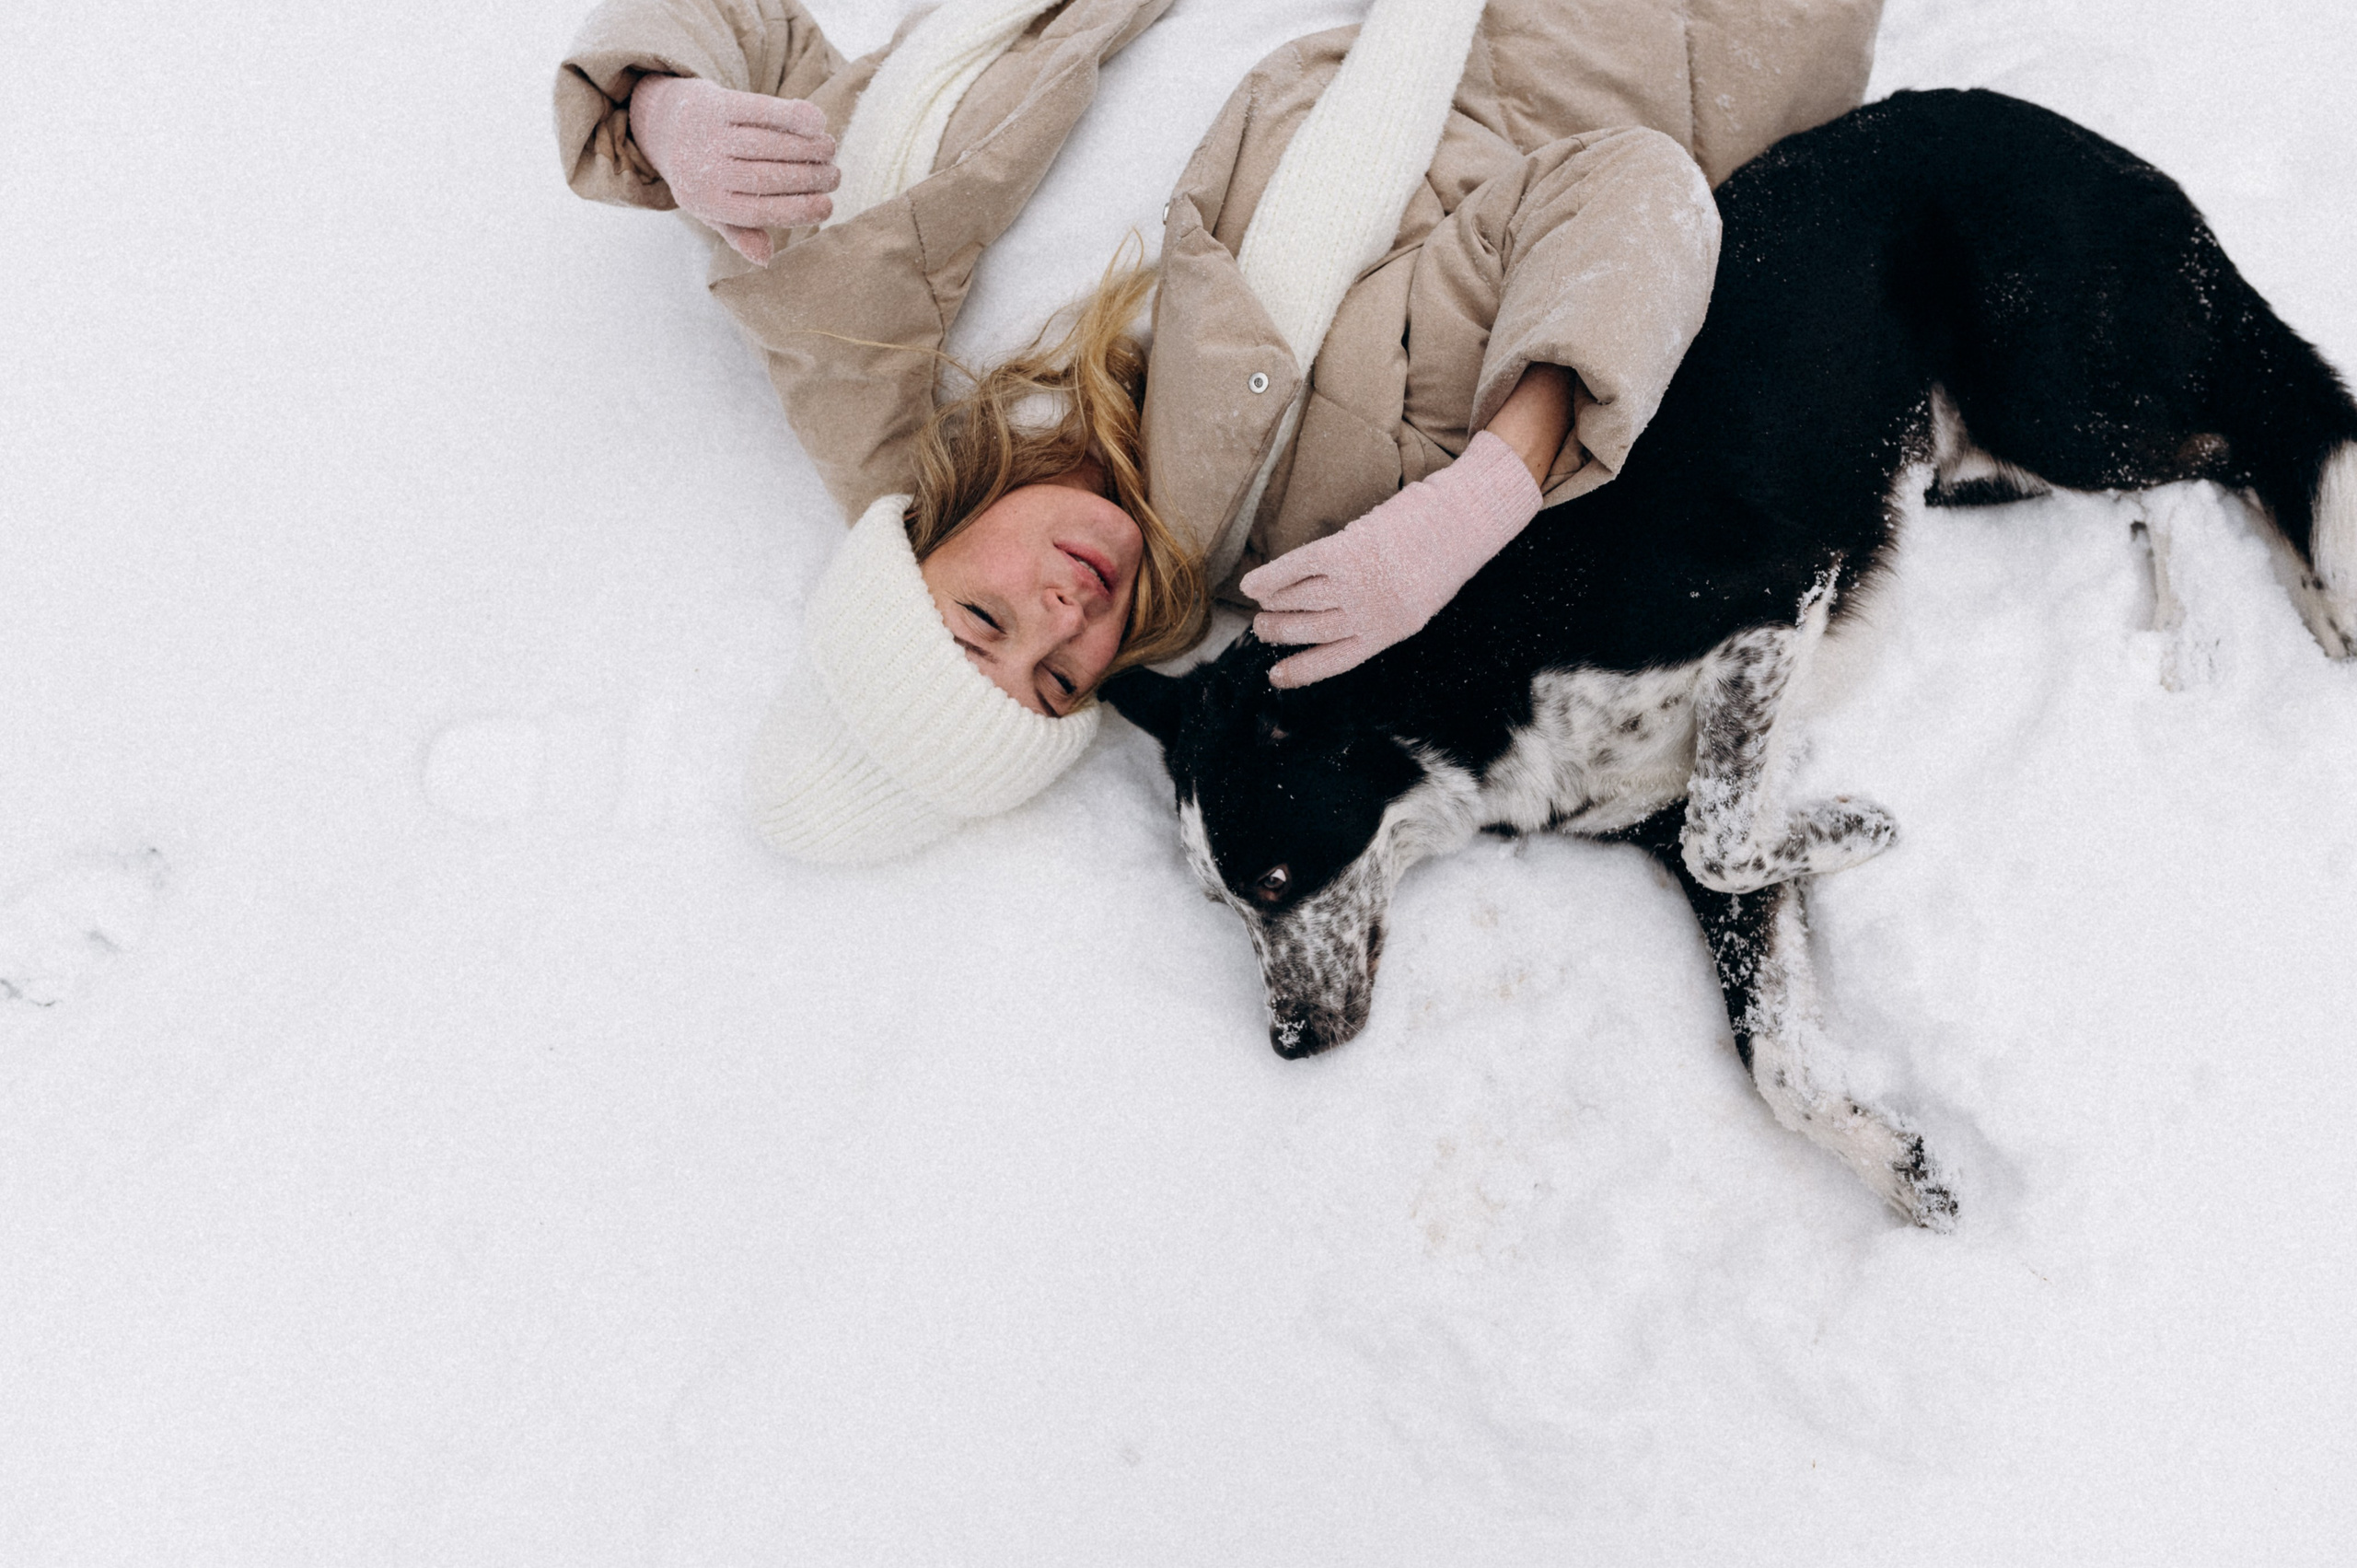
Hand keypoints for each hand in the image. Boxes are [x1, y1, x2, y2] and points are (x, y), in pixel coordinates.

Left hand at [629, 74, 838, 261]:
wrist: (664, 124)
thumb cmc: (701, 174)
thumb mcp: (713, 209)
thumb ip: (740, 231)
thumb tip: (766, 259)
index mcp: (707, 203)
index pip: (762, 211)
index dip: (800, 210)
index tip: (828, 206)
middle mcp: (704, 170)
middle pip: (769, 176)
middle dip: (810, 178)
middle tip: (834, 176)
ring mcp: (708, 134)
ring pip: (769, 144)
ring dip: (808, 146)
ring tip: (829, 150)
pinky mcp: (715, 103)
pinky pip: (760, 110)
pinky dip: (792, 115)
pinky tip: (817, 121)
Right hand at [1242, 430, 1543, 686]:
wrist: (1466, 518)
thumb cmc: (1444, 555)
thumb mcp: (1415, 599)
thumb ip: (1377, 611)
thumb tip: (1331, 613)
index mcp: (1390, 631)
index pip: (1336, 659)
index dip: (1302, 670)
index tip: (1276, 677)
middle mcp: (1371, 612)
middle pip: (1312, 629)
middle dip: (1281, 631)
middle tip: (1262, 627)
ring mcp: (1358, 580)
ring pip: (1302, 599)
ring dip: (1275, 604)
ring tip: (1261, 606)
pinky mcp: (1348, 547)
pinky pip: (1299, 565)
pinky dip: (1272, 575)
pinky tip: (1252, 583)